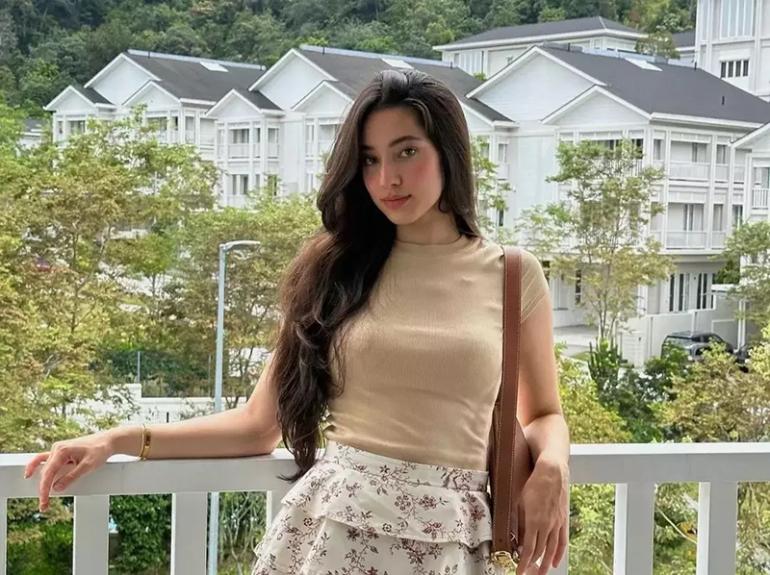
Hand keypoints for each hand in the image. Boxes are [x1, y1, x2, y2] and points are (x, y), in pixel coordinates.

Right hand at [24, 431, 116, 511]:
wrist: (108, 441)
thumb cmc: (100, 450)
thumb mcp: (88, 466)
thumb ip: (72, 477)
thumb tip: (56, 488)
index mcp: (62, 450)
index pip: (49, 473)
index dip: (44, 489)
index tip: (44, 502)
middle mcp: (57, 448)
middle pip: (45, 472)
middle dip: (43, 489)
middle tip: (44, 506)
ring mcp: (58, 449)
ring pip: (45, 467)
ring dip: (41, 481)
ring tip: (41, 497)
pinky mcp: (61, 452)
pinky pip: (46, 461)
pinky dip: (40, 469)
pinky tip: (32, 475)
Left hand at [516, 456, 568, 574]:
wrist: (552, 472)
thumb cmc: (534, 484)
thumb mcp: (521, 502)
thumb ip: (520, 521)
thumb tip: (519, 537)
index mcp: (534, 521)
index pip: (529, 549)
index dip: (523, 563)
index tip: (519, 572)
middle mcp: (547, 525)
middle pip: (540, 551)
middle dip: (533, 566)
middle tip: (528, 574)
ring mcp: (557, 523)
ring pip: (551, 549)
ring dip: (545, 563)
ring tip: (540, 573)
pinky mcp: (563, 520)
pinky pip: (562, 541)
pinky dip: (558, 553)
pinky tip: (554, 562)